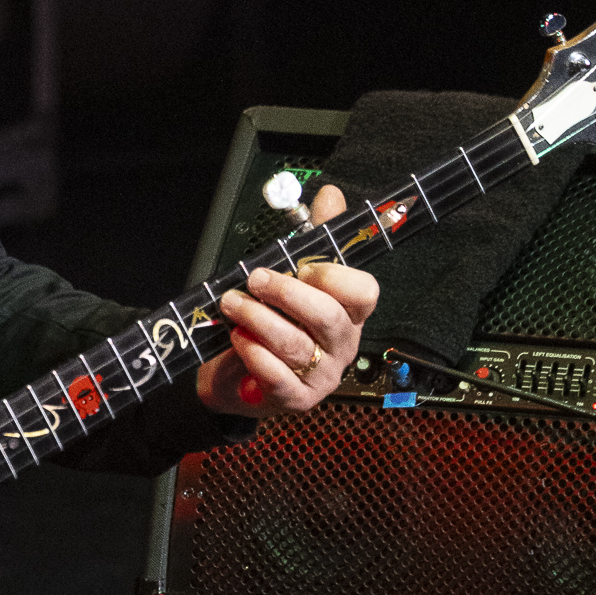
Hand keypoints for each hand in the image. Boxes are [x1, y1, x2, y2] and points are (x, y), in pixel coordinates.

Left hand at [196, 184, 377, 418]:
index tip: (302, 266)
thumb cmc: (272, 323)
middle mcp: (342, 345)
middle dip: (286, 293)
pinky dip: (255, 355)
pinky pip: (279, 377)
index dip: (333, 277)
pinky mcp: (296, 399)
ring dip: (258, 319)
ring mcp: (322, 375)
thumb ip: (313, 239)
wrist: (239, 376)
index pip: (363, 293)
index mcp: (348, 312)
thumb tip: (330, 195)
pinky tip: (238, 340)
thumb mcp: (292, 278)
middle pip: (328, 318)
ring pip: (296, 344)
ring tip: (232, 304)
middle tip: (254, 280)